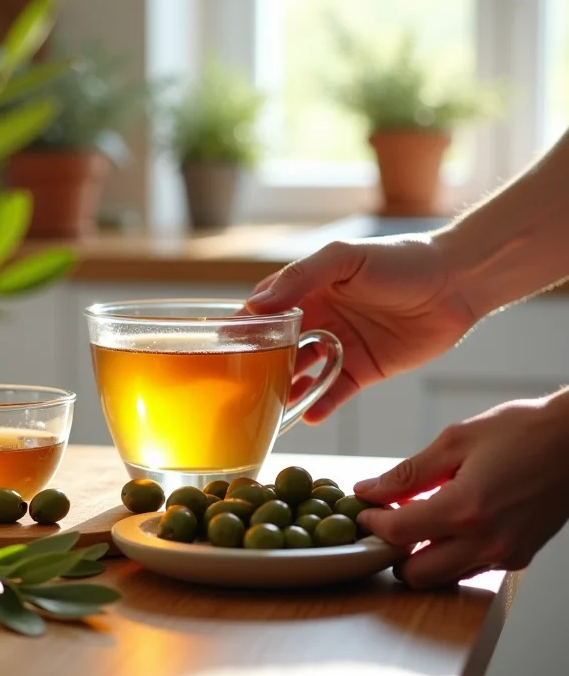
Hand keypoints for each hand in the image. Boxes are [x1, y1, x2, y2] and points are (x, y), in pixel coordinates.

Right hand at [244, 236, 476, 421]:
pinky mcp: (363, 370)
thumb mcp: (344, 258)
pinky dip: (320, 405)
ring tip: (266, 408)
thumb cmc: (400, 260)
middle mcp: (319, 320)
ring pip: (302, 374)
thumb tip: (256, 305)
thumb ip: (301, 277)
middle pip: (278, 349)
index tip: (217, 349)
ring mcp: (339, 347)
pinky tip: (309, 417)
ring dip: (284, 390)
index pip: (264, 313)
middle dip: (257, 367)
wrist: (458, 282)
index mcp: (308, 290)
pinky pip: (334, 392)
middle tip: (235, 389)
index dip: (242, 330)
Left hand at [353, 393, 568, 587]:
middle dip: (391, 551)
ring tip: (413, 521)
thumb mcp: (455, 441)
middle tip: (385, 521)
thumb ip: (408, 473)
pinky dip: (448, 556)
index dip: (372, 523)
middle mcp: (486, 542)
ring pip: (443, 577)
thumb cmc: (521, 432)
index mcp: (466, 509)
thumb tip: (370, 491)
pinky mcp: (518, 557)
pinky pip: (470, 569)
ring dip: (419, 557)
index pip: (398, 533)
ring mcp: (505, 555)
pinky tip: (445, 525)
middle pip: (416, 573)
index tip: (363, 510)